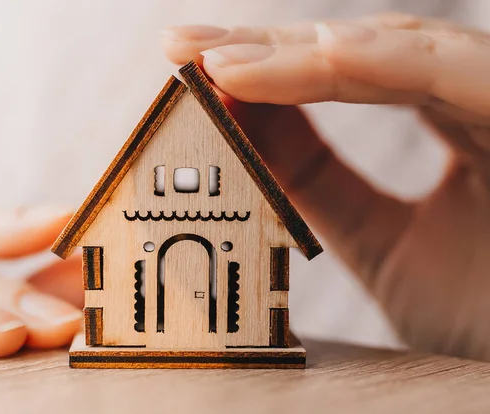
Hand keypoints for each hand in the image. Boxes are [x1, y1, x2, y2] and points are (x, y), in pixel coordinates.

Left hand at [162, 13, 489, 359]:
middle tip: (183, 45)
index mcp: (453, 124)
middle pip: (363, 52)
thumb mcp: (375, 243)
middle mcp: (482, 100)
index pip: (347, 76)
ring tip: (226, 59)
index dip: (268, 70)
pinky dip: (395, 64)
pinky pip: (465, 77)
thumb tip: (236, 125)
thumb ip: (311, 182)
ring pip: (404, 52)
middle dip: (268, 47)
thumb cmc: (484, 317)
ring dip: (307, 53)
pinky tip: (324, 56)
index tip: (193, 67)